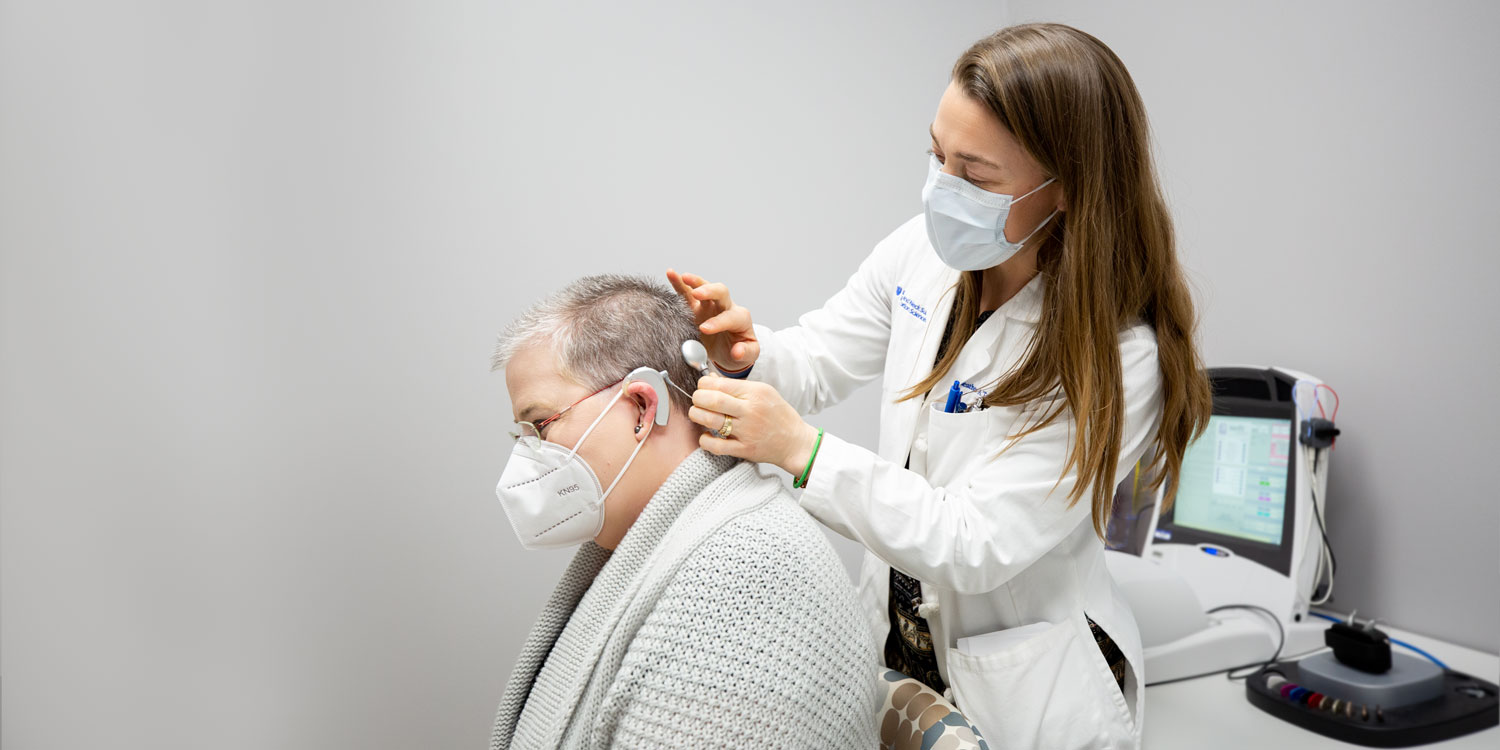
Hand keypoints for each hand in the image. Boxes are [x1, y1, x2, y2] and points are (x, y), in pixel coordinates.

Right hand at [666, 269, 759, 372]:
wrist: (729, 349)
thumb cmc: (739, 349)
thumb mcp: (748, 355)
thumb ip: (745, 353)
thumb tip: (737, 351)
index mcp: (740, 318)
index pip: (729, 317)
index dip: (717, 322)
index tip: (704, 329)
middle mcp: (725, 307)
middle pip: (720, 292)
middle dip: (708, 291)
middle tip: (697, 294)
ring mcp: (709, 305)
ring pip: (703, 287)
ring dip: (693, 281)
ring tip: (682, 277)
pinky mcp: (695, 307)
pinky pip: (687, 292)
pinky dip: (679, 283)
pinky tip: (671, 274)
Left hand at [688, 375, 819, 474]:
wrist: (796, 442)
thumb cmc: (779, 416)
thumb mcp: (764, 393)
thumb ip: (737, 387)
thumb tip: (710, 379)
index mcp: (756, 393)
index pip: (720, 384)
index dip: (704, 384)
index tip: (702, 387)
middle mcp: (751, 411)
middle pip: (713, 400)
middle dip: (697, 398)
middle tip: (697, 400)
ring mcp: (747, 431)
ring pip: (710, 420)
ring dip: (697, 415)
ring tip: (698, 414)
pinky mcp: (744, 449)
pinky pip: (716, 446)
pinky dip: (705, 440)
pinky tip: (707, 435)